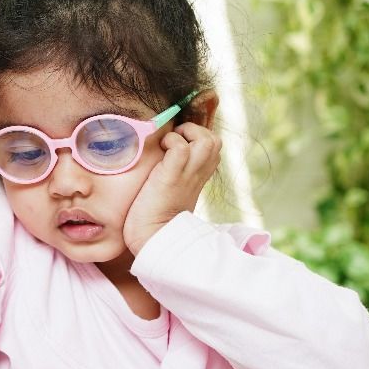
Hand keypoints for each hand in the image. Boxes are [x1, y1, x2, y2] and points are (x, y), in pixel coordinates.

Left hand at [123, 122, 221, 255]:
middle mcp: (198, 174)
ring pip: (208, 140)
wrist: (152, 237)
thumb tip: (162, 154)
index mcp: (199, 177)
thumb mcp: (173, 188)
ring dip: (187, 134)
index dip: (196, 138)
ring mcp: (188, 175)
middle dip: (195, 131)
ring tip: (169, 144)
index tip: (176, 144)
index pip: (213, 147)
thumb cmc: (155, 215)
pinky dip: (171, 142)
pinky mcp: (172, 176)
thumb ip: (176, 173)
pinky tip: (160, 151)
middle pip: (216, 140)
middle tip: (174, 141)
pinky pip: (180, 147)